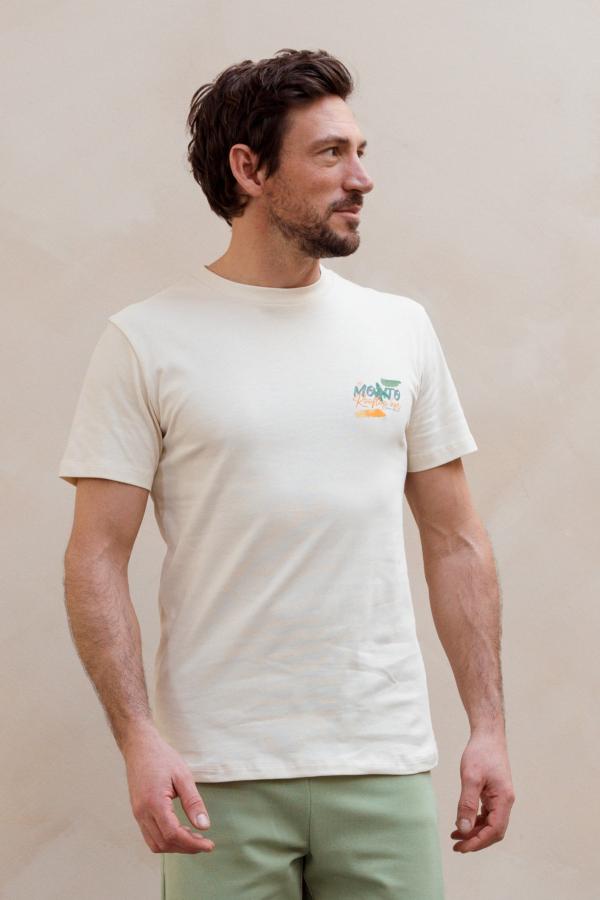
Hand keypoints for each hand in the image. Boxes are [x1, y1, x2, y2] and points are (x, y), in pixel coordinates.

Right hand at [121, 724, 215, 854]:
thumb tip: (204, 826)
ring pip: (155, 843)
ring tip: (194, 837)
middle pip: (164, 843)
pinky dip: (166, 839)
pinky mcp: (138, 812)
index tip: (209, 845)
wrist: (139, 747)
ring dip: (175, 846)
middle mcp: (142, 812)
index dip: (192, 844)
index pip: (173, 834)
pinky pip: (150, 835)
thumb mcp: (183, 776)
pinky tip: (180, 831)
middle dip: (186, 847)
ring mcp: (137, 814)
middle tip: (205, 842)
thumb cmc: (162, 757)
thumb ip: (193, 802)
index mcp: (154, 802)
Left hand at [451, 728, 514, 852]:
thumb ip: (467, 804)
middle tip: (457, 846)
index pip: (494, 830)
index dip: (478, 842)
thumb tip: (463, 829)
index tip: (462, 848)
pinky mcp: (494, 793)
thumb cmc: (481, 753)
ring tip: (456, 836)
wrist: (488, 735)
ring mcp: (500, 798)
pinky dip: (475, 821)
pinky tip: (462, 821)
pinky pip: (487, 814)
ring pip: (490, 823)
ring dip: (474, 831)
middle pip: (494, 831)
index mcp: (504, 800)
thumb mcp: (470, 778)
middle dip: (476, 840)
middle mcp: (505, 802)